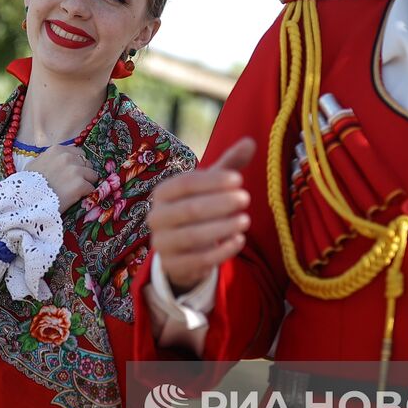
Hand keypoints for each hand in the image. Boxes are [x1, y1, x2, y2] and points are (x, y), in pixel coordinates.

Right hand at [28, 144, 96, 213]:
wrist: (28, 201)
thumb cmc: (28, 184)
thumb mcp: (35, 164)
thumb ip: (49, 159)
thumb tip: (57, 160)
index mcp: (57, 150)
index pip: (78, 152)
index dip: (77, 163)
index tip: (72, 172)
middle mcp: (68, 157)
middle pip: (87, 163)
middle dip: (83, 173)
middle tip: (74, 183)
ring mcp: (75, 170)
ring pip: (92, 175)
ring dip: (86, 183)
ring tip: (75, 191)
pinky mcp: (80, 184)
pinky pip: (91, 188)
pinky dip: (85, 194)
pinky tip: (75, 198)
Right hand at [148, 137, 256, 292]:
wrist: (181, 249)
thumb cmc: (198, 208)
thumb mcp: (211, 187)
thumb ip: (229, 166)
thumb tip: (251, 141)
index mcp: (163, 193)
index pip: (185, 184)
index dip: (212, 181)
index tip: (238, 179)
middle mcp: (156, 217)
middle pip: (189, 210)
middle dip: (220, 204)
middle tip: (246, 199)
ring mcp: (162, 243)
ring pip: (192, 236)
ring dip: (222, 228)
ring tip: (245, 220)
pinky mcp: (172, 266)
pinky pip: (198, 260)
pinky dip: (221, 251)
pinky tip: (239, 240)